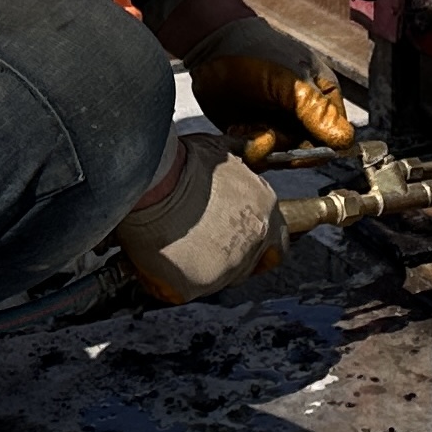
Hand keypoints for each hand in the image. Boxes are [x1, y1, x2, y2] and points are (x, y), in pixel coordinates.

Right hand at [117, 133, 283, 302]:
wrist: (154, 180)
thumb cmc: (182, 163)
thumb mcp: (223, 150)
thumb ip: (244, 155)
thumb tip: (261, 142)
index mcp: (265, 211)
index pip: (277, 245)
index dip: (261, 249)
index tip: (244, 247)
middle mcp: (253, 242)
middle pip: (245, 266)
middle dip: (224, 258)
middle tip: (196, 242)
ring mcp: (227, 267)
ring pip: (215, 279)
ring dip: (197, 267)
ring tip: (173, 242)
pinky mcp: (197, 284)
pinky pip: (183, 289)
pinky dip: (169, 278)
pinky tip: (156, 256)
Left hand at [183, 12, 355, 157]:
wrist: (210, 49)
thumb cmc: (255, 55)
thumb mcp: (289, 83)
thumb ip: (316, 112)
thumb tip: (344, 141)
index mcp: (323, 96)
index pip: (335, 138)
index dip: (316, 148)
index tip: (293, 142)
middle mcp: (305, 114)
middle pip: (306, 153)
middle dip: (282, 148)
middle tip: (261, 132)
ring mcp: (280, 125)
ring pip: (281, 158)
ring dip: (261, 148)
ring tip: (244, 127)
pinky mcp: (256, 134)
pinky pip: (260, 156)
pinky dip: (247, 147)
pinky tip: (236, 129)